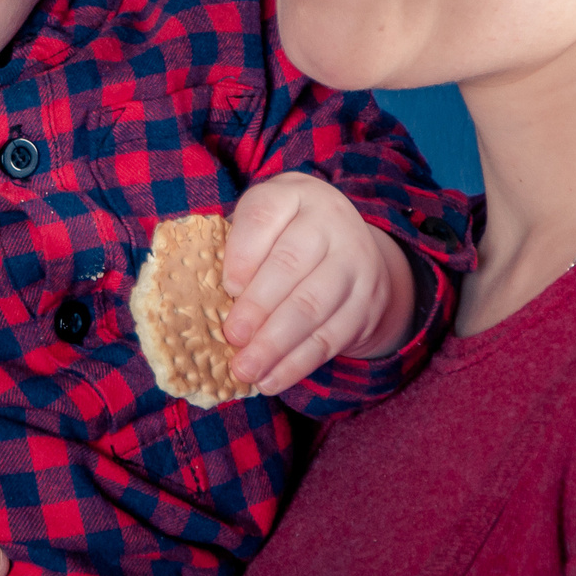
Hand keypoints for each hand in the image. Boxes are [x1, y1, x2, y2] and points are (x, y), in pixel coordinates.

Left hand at [220, 172, 415, 394]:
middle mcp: (330, 222)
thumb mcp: (263, 224)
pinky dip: (297, 364)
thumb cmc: (285, 236)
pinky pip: (330, 338)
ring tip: (245, 368)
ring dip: (275, 344)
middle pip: (290, 264)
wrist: (352, 245)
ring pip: (312, 306)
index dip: (243, 252)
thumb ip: (237, 249)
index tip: (226, 286)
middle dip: (257, 305)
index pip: (264, 215)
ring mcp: (354, 263)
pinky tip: (271, 380)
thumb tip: (208, 299)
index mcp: (293, 195)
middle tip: (232, 336)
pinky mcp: (366, 304)